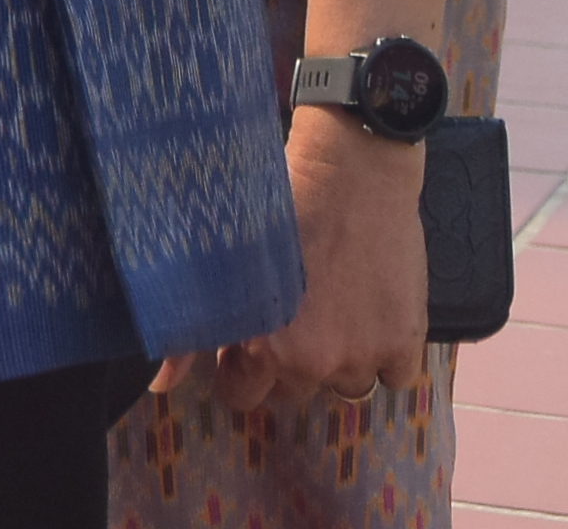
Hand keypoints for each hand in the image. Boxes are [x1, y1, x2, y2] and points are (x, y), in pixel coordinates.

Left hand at [208, 111, 427, 413]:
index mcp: (264, 347)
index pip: (244, 396)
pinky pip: (397, 377)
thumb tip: (161, 385)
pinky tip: (373, 317)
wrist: (353, 171)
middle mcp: (314, 361)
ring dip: (342, 361)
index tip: (251, 344)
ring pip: (348, 387)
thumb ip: (190, 333)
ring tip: (337, 312)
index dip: (242, 370)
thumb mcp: (222, 262)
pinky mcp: (406, 340)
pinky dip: (388, 355)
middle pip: (296, 392)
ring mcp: (364, 354)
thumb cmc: (282, 205)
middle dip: (291, 364)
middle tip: (297, 318)